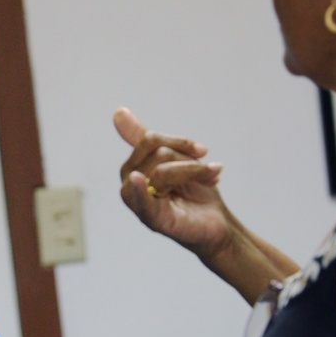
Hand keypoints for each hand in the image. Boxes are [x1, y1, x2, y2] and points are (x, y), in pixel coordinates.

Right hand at [114, 107, 228, 256]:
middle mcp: (131, 187)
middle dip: (189, 160)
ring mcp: (140, 205)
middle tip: (210, 171)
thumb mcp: (174, 160)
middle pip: (158, 154)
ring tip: (212, 180)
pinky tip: (137, 179)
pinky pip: (142, 202)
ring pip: (162, 172)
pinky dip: (138, 191)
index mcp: (133, 170)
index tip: (202, 150)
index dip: (177, 142)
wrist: (217, 224)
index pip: (149, 141)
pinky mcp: (153, 221)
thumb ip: (146, 140)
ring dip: (195, 173)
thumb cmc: (194, 194)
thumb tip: (118, 112)